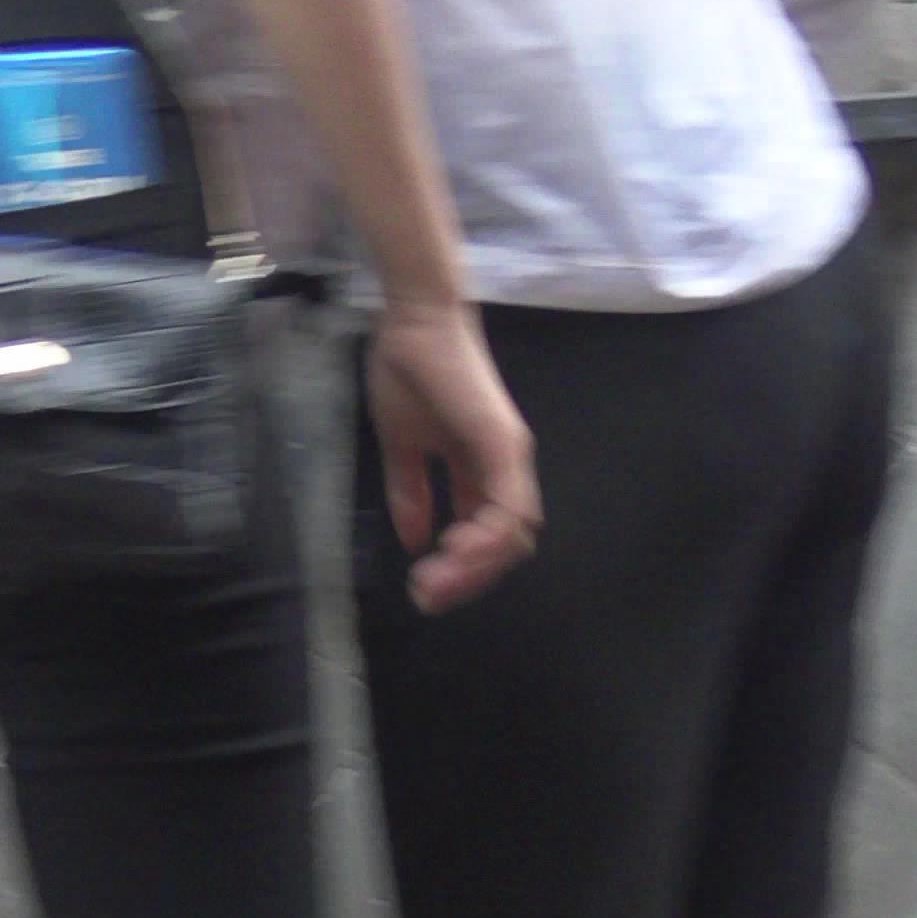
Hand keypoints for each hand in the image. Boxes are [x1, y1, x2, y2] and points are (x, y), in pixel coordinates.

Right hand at [366, 304, 540, 617]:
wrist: (414, 321)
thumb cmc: (409, 372)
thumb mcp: (403, 445)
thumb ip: (411, 493)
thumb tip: (415, 541)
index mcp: (482, 470)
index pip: (488, 536)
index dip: (461, 569)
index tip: (422, 588)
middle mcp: (506, 468)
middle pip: (508, 545)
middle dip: (469, 579)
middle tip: (426, 596)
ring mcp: (509, 456)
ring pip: (513, 534)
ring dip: (476, 567)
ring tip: (434, 580)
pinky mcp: (503, 444)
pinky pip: (508, 507)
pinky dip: (486, 537)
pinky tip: (451, 551)